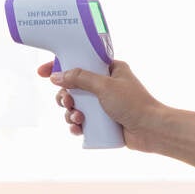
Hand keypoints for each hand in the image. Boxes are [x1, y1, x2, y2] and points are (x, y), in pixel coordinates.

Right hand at [37, 60, 164, 151]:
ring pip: (74, 106)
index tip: (42, 72)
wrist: (152, 131)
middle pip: (72, 87)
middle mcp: (104, 86)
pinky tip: (78, 129)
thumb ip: (79, 78)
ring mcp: (102, 105)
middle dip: (65, 96)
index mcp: (108, 70)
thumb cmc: (134, 104)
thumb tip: (56, 76)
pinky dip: (75, 125)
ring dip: (70, 113)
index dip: (59, 66)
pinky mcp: (101, 122)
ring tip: (77, 118)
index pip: (79, 62)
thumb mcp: (104, 85)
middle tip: (68, 101)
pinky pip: (80, 122)